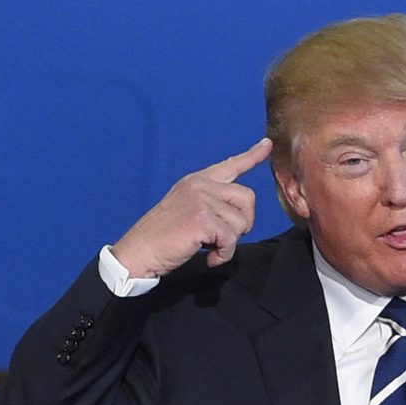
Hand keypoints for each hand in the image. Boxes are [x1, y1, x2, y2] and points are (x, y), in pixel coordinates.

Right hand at [112, 138, 271, 277]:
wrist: (138, 252)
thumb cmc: (162, 237)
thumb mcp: (187, 208)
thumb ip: (211, 203)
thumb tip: (238, 215)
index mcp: (197, 180)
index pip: (230, 165)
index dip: (252, 156)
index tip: (267, 145)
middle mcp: (201, 185)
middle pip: (247, 198)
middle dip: (244, 222)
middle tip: (224, 237)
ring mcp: (201, 200)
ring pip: (241, 222)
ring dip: (229, 242)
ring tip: (208, 247)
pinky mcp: (202, 219)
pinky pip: (231, 239)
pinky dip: (224, 254)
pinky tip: (210, 258)